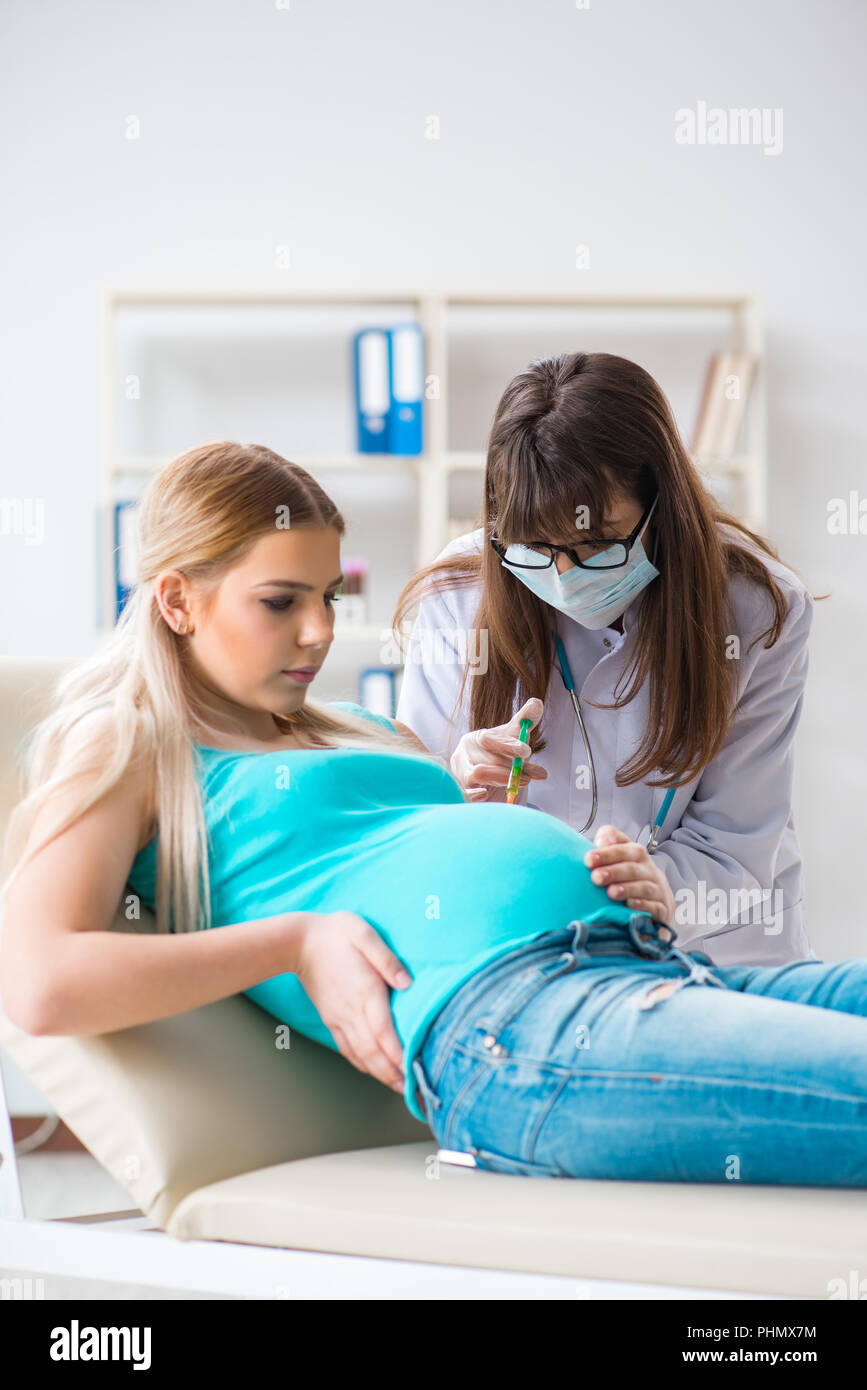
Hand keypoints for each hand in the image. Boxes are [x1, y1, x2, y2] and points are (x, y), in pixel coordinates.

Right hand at [295, 910, 411, 1092]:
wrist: (299, 942)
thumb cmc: (337, 933)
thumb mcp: (364, 933)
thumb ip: (387, 958)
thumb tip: (407, 982)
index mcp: (365, 991)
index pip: (384, 1031)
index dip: (398, 1055)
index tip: (413, 1071)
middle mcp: (352, 1010)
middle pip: (374, 1051)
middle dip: (393, 1074)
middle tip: (413, 1092)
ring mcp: (339, 1018)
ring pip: (361, 1054)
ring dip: (380, 1074)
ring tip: (399, 1088)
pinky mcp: (331, 1019)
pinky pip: (347, 1048)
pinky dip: (362, 1063)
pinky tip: (374, 1070)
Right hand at [450, 697, 547, 802]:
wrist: (492, 787)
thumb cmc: (500, 760)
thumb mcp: (513, 741)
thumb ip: (523, 723)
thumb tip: (536, 702)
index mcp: (474, 739)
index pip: (488, 738)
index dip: (508, 744)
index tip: (527, 751)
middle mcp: (463, 755)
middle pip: (486, 758)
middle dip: (513, 766)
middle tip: (534, 773)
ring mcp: (460, 775)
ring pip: (479, 774)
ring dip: (504, 778)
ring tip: (523, 781)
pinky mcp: (460, 793)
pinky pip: (465, 793)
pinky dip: (477, 794)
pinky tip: (487, 794)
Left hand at [583, 824, 675, 927]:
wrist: (658, 899)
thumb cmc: (631, 877)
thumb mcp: (621, 858)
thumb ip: (609, 846)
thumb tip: (600, 840)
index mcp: (637, 855)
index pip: (624, 849)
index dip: (607, 853)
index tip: (589, 859)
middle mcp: (649, 871)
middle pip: (632, 868)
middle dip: (613, 872)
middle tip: (596, 877)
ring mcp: (657, 890)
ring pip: (644, 887)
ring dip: (627, 889)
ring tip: (611, 893)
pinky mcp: (662, 909)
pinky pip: (654, 906)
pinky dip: (642, 905)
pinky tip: (629, 905)